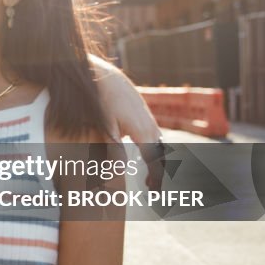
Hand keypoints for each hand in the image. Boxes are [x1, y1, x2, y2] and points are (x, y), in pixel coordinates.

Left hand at [89, 55, 164, 190]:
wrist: (102, 74)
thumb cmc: (102, 100)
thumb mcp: (105, 125)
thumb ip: (113, 148)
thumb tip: (121, 171)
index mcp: (143, 131)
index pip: (155, 160)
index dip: (157, 176)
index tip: (154, 189)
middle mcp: (149, 124)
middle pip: (162, 152)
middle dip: (159, 170)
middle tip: (152, 187)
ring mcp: (147, 117)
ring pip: (159, 142)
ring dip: (156, 159)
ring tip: (149, 173)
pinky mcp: (142, 112)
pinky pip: (154, 133)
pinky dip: (153, 146)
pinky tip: (144, 151)